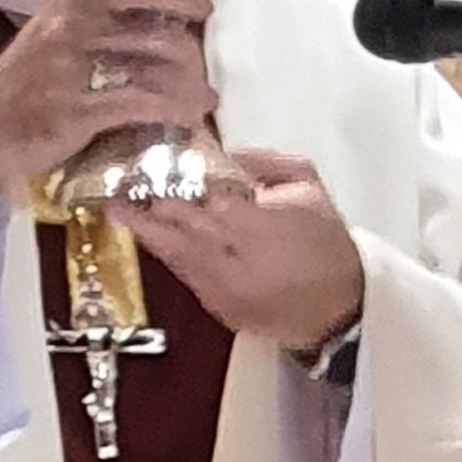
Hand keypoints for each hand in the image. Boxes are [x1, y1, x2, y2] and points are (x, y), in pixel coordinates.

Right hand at [0, 0, 214, 201]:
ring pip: (150, 68)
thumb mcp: (54, 32)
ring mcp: (70, 69)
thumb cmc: (26, 81)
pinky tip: (188, 117)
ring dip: (187, 85)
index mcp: (69, 2)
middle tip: (203, 68)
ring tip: (204, 97)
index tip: (201, 5)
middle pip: (152, 30)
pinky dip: (172, 110)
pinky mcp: (74, 110)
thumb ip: (97, 17)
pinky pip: (139, 104)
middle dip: (187, 51)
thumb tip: (159, 7)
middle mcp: (71, 27)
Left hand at [141, 149, 363, 354]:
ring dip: (149, 233)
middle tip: (124, 188)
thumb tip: (230, 152)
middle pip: (183, 227)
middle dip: (154, 207)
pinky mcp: (220, 308)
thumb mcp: (311, 189)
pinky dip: (169, 258)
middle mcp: (236, 258)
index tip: (159, 166)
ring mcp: (224, 287)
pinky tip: (153, 242)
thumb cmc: (328, 246)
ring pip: (177, 255)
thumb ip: (270, 164)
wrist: (340, 309)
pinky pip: (186, 278)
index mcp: (259, 225)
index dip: (181, 184)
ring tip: (122, 212)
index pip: (208, 199)